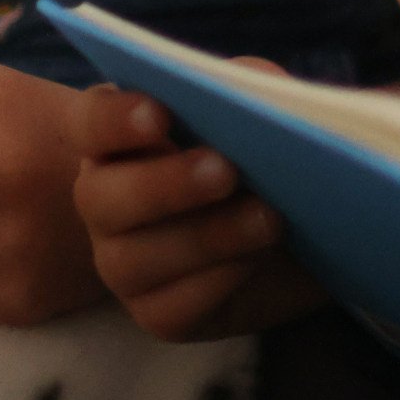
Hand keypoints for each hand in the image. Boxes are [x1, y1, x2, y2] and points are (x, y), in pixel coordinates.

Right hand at [70, 80, 328, 340]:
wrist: (308, 231)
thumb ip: (254, 89)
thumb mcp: (269, 112)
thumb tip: (256, 86)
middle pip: (101, 197)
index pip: (91, 123)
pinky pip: (168, 309)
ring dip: (205, 237)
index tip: (157, 114)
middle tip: (225, 170)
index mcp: (119, 139)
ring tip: (267, 219)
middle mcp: (105, 200)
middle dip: (164, 185)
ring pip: (133, 260)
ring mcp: (124, 262)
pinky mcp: (159, 313)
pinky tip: (256, 260)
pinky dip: (216, 282)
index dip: (113, 120)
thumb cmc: (269, 158)